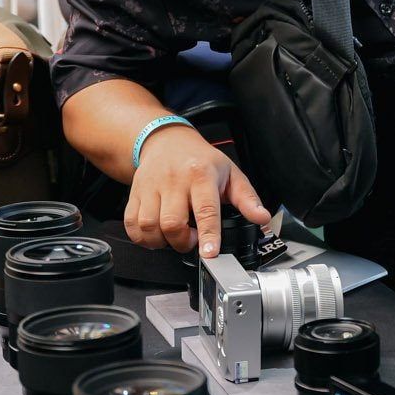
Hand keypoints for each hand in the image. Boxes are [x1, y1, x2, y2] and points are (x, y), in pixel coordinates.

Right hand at [124, 124, 273, 257]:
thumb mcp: (230, 173)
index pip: (205, 209)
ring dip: (162, 242)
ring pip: (149, 226)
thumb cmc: (201, 160)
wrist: (166, 141)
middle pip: (172, 223)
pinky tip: (156, 235)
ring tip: (175, 238)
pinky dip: (142, 238)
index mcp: (201, 175)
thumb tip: (262, 218)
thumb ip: (247, 199)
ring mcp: (151, 187)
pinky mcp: (134, 194)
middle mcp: (174, 181)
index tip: (209, 252)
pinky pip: (131, 224)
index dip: (208, 234)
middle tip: (193, 241)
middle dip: (183, 242)